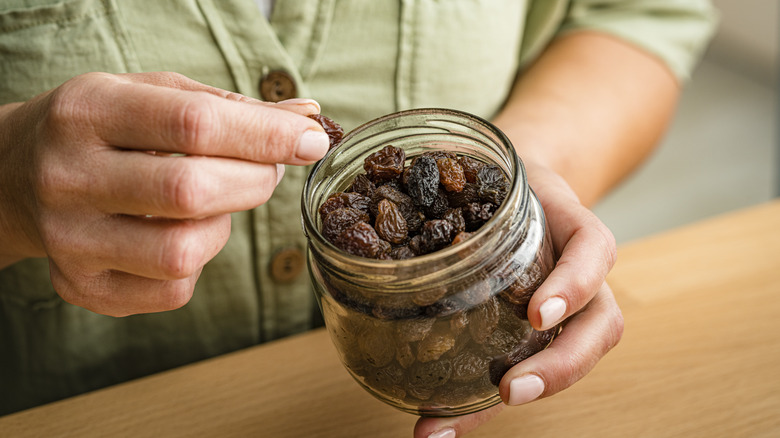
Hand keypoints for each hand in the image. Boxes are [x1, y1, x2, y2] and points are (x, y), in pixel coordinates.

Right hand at [0, 72, 328, 315]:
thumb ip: (230, 107)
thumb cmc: (103, 128)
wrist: (15, 174)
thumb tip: (307, 122)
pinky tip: (180, 234)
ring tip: (210, 203)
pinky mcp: (81, 286)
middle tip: (265, 170)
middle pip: (192, 192)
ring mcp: (71, 240)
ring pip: (184, 252)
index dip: (265, 136)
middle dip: (255, 182)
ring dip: (223, 227)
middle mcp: (69, 178)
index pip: (194, 125)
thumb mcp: (153, 95)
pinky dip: (198, 263)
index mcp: (89, 113)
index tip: (311, 141)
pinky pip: (174, 290)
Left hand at [414, 162, 623, 437]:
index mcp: (574, 228)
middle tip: (510, 390)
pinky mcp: (528, 333)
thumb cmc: (506, 170)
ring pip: (562, 363)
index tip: (535, 311)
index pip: (593, 254)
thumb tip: (370, 149)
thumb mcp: (492, 154)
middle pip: (598, 328)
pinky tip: (433, 425)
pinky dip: (478, 407)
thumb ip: (450, 152)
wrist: (526, 182)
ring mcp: (563, 308)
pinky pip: (518, 371)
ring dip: (512, 401)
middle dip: (560, 366)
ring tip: (445, 427)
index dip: (573, 285)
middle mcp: (578, 276)